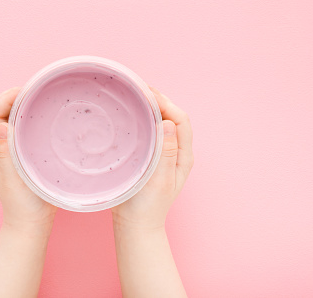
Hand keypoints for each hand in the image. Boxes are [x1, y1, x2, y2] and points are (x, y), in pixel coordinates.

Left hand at [0, 87, 56, 235]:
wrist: (31, 223)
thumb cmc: (22, 205)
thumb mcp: (13, 180)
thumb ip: (5, 154)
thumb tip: (0, 125)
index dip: (5, 98)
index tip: (25, 90)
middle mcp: (0, 147)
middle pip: (0, 112)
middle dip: (14, 96)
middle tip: (36, 89)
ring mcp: (12, 151)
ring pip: (12, 119)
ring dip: (22, 105)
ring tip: (41, 97)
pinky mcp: (24, 155)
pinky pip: (24, 130)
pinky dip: (31, 118)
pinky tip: (46, 117)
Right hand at [111, 86, 193, 229]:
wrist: (136, 225)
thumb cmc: (148, 207)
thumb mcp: (158, 180)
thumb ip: (165, 153)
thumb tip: (167, 122)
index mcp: (183, 156)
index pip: (180, 121)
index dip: (167, 103)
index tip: (148, 92)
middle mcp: (176, 152)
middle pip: (172, 118)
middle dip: (159, 100)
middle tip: (139, 87)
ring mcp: (163, 154)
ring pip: (161, 123)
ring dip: (151, 107)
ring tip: (135, 95)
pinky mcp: (150, 157)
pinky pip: (150, 132)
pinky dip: (142, 119)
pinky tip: (129, 114)